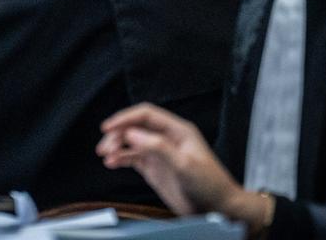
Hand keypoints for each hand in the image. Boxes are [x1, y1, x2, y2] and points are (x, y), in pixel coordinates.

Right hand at [96, 103, 247, 215]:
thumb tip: (133, 134)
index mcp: (178, 131)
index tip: (109, 127)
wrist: (220, 209)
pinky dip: (121, 159)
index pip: (146, 115)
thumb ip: (159, 147)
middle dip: (118, 134)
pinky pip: (133, 158)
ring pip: (131, 142)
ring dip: (117, 146)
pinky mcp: (155, 168)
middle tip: (105, 146)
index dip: (125, 118)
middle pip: (135, 127)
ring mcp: (160, 153)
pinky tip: (112, 163)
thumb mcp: (185, 165)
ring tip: (106, 155)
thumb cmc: (211, 186)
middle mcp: (167, 138)